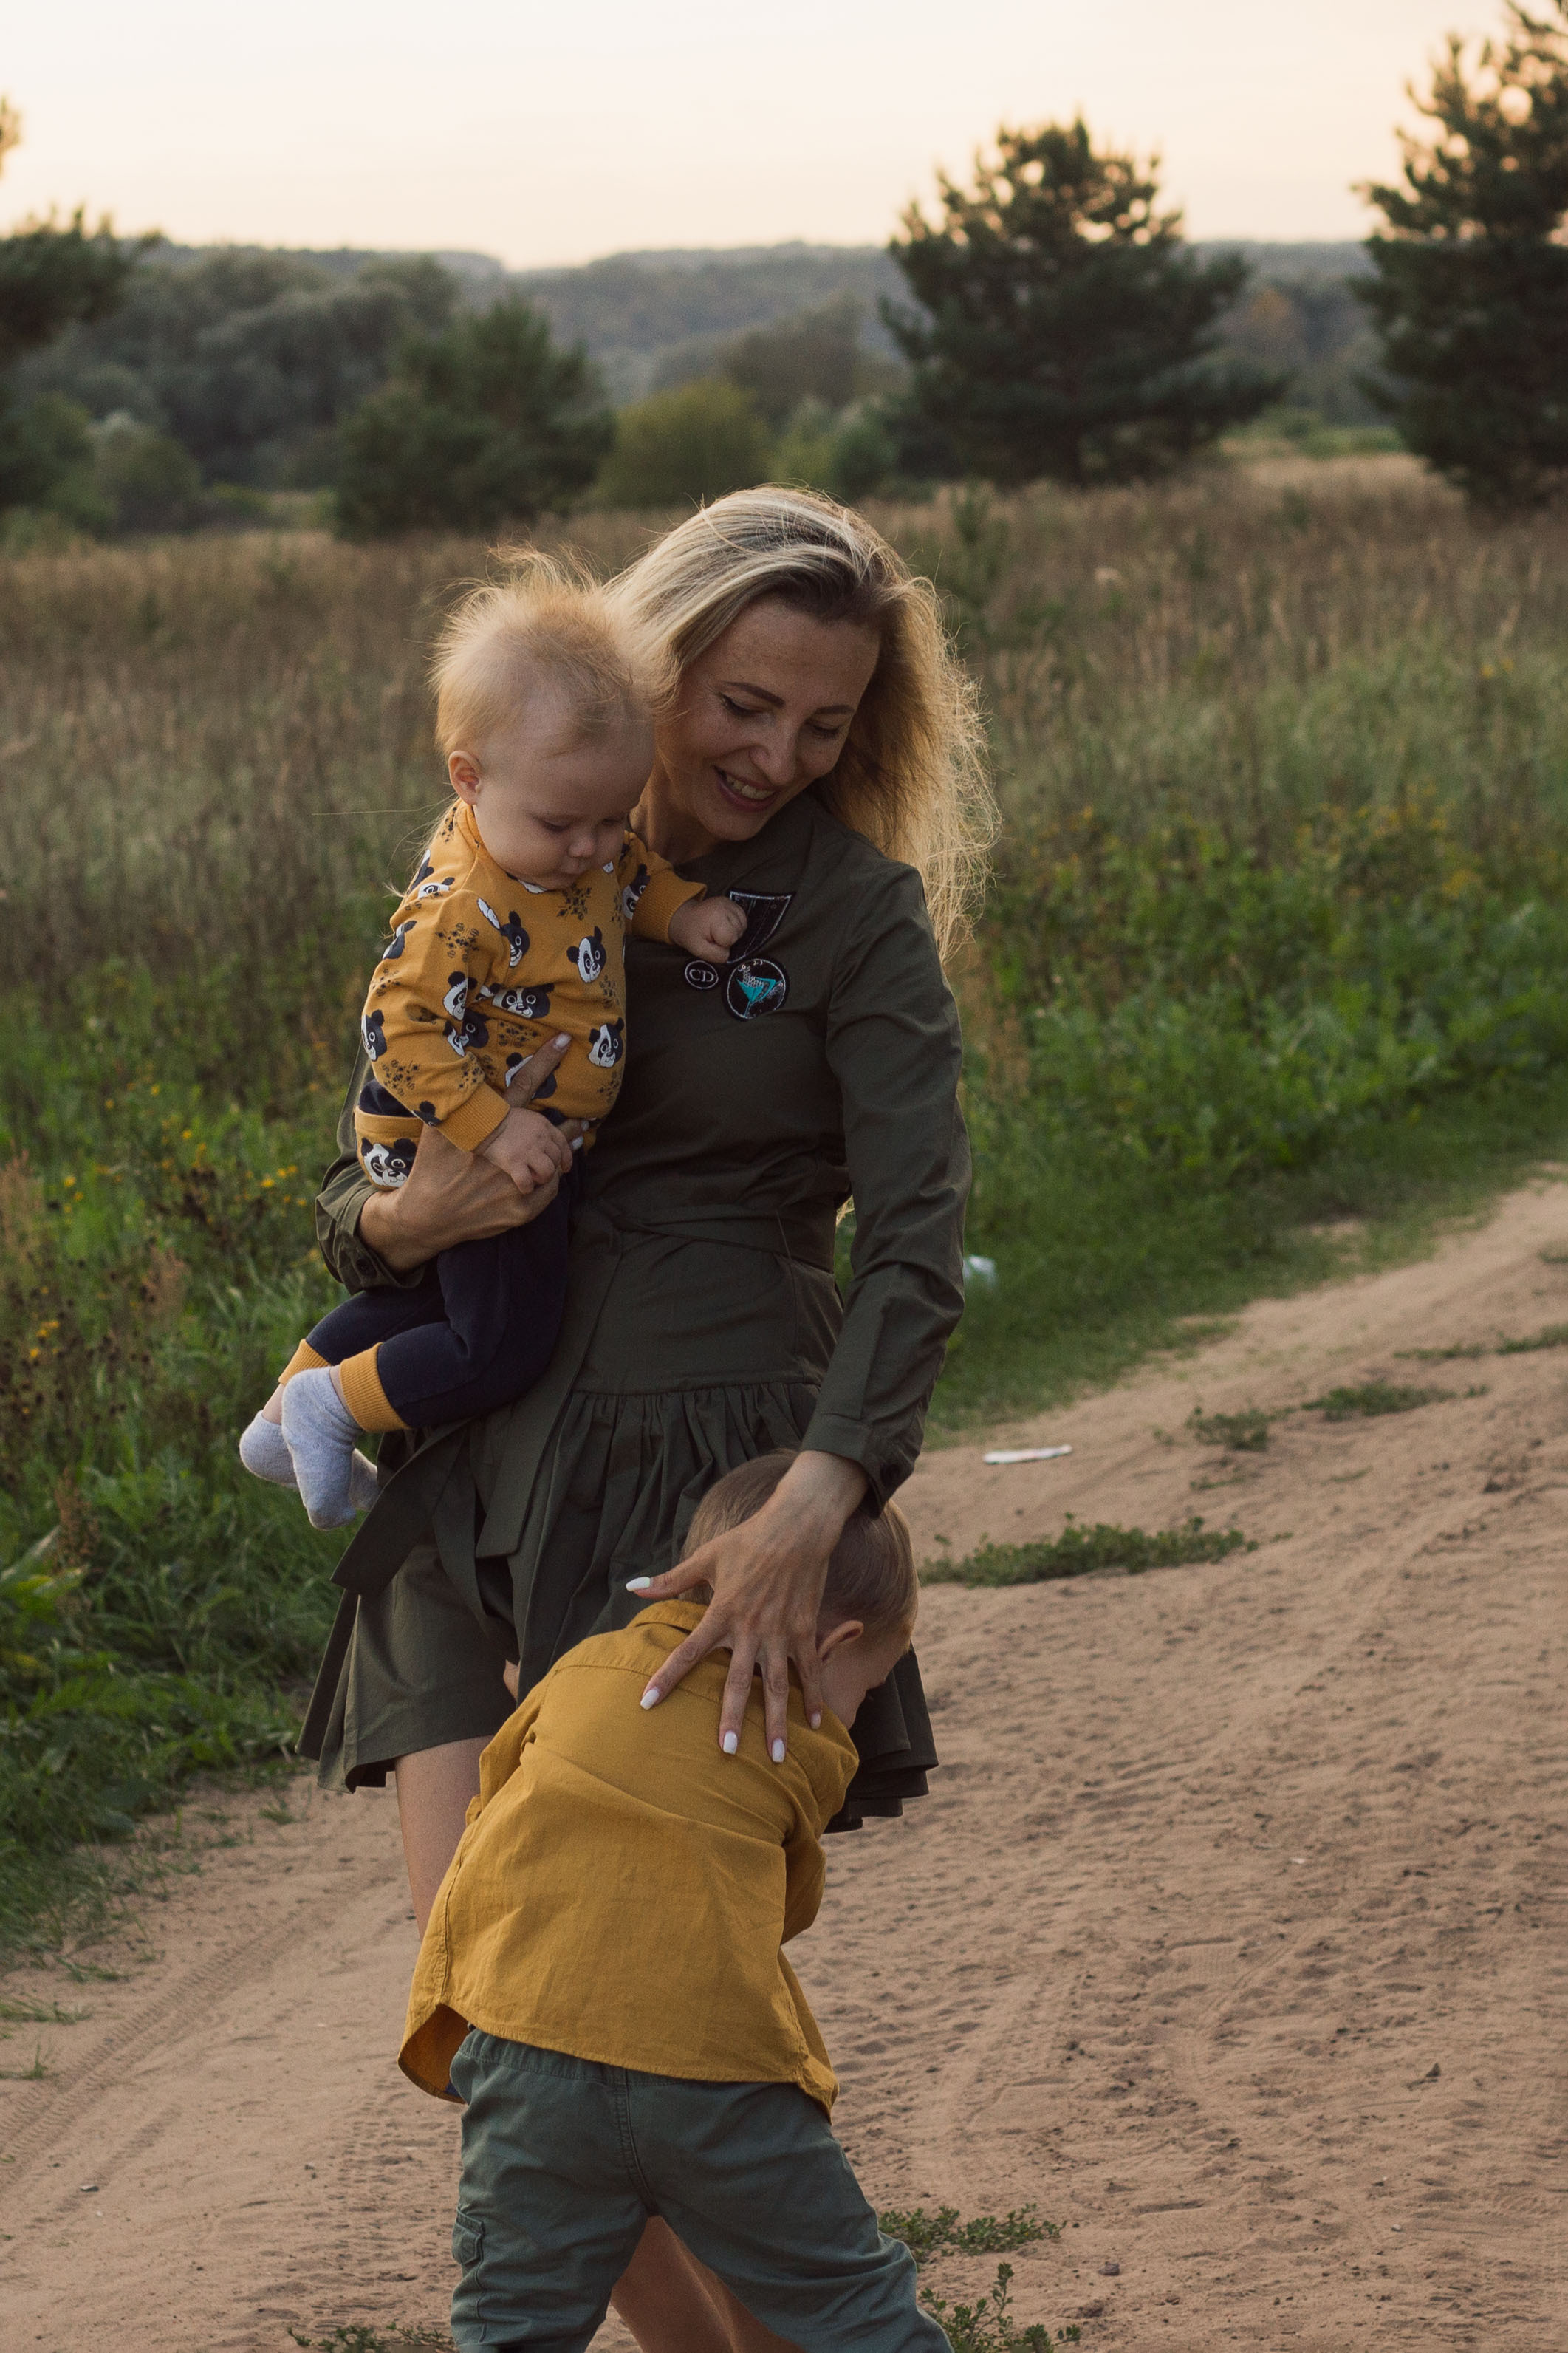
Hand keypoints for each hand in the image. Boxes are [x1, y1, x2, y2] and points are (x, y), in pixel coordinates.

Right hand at [359, 1034, 584, 1271]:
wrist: (425, 1216)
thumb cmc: (429, 1169)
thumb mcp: (434, 1131)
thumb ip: (446, 1103)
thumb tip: (443, 1071)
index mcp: (489, 1129)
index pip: (521, 1086)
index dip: (544, 1060)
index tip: (564, 1040)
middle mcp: (507, 1154)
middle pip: (551, 1132)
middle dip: (568, 1128)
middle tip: (583, 1123)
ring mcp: (516, 1184)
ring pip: (554, 1164)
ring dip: (564, 1155)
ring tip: (572, 1147)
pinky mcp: (520, 1209)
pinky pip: (549, 1191)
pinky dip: (551, 1182)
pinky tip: (552, 1175)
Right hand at [482, 1105, 573, 1192]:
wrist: (482, 1123)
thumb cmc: (499, 1120)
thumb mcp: (523, 1113)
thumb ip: (539, 1122)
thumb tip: (566, 1124)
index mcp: (543, 1125)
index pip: (563, 1143)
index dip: (566, 1158)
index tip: (565, 1168)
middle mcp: (540, 1138)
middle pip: (556, 1159)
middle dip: (551, 1169)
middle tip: (540, 1173)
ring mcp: (528, 1150)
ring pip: (548, 1172)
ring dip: (541, 1178)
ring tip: (532, 1179)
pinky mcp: (514, 1162)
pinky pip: (528, 1182)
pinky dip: (526, 1187)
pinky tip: (521, 1186)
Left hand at [628, 1451, 868, 1760]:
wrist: (796, 1527)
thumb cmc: (747, 1540)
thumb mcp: (705, 1558)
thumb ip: (670, 1580)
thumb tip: (631, 1587)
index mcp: (722, 1612)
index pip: (688, 1651)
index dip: (666, 1677)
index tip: (646, 1702)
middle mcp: (750, 1628)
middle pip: (738, 1681)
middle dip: (733, 1719)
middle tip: (727, 1753)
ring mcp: (781, 1632)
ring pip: (777, 1685)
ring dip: (778, 1722)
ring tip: (778, 1757)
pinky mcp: (805, 1629)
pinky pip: (810, 1669)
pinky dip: (815, 1695)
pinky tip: (818, 1723)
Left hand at [668, 895, 747, 960]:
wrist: (685, 918)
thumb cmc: (690, 932)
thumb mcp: (699, 950)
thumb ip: (717, 956)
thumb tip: (730, 954)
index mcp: (717, 917)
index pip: (732, 939)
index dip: (722, 944)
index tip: (711, 940)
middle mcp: (726, 907)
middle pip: (739, 933)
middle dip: (727, 938)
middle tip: (713, 935)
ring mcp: (730, 904)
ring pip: (742, 927)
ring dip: (732, 932)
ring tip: (717, 930)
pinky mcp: (732, 903)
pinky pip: (742, 920)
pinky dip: (735, 926)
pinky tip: (724, 925)